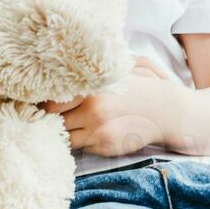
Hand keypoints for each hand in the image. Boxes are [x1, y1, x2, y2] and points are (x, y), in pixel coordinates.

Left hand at [44, 59, 186, 156]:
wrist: (167, 111)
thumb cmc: (141, 87)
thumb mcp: (119, 69)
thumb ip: (94, 68)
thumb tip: (62, 63)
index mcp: (92, 86)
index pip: (52, 98)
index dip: (44, 102)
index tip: (42, 102)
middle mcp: (93, 108)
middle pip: (52, 118)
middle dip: (49, 118)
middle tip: (49, 116)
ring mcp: (98, 129)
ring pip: (64, 135)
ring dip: (63, 131)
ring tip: (67, 124)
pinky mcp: (104, 145)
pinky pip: (80, 145)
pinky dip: (78, 139)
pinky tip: (86, 132)